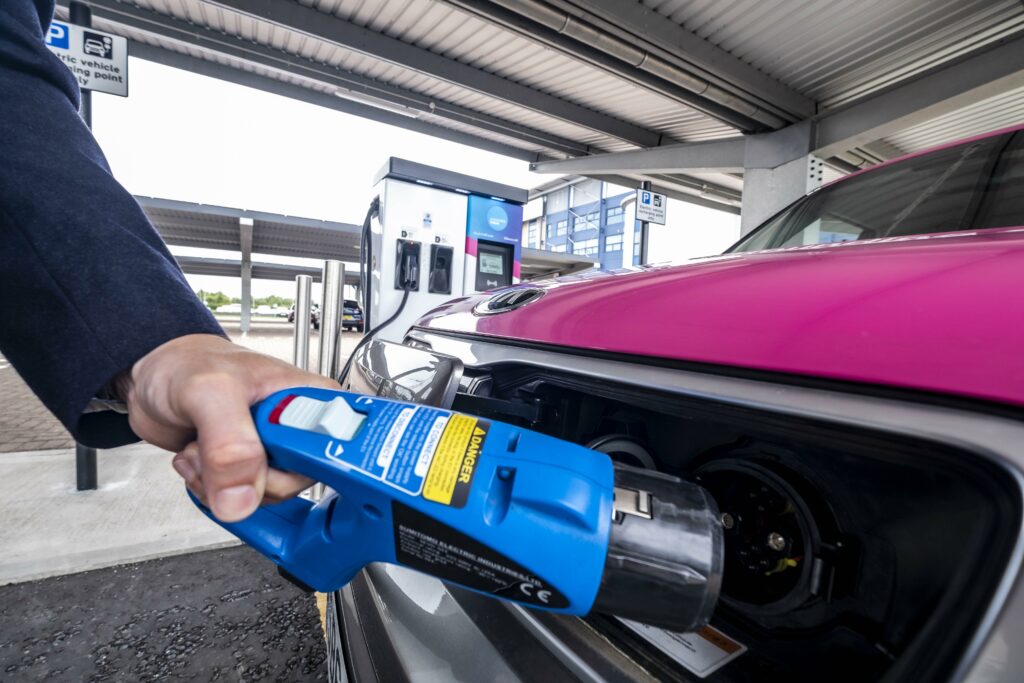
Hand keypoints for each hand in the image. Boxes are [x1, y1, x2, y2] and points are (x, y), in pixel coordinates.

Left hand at [116, 334, 338, 521]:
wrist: (157, 380)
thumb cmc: (189, 363)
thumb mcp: (211, 391)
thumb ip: (230, 443)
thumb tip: (243, 497)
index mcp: (312, 399)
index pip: (336, 449)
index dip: (301, 464)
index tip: (266, 458)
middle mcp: (299, 430)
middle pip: (295, 484)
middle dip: (244, 476)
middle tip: (218, 445)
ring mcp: (275, 454)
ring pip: (264, 498)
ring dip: (219, 484)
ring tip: (202, 448)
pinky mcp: (251, 472)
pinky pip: (240, 503)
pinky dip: (210, 490)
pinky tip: (200, 460)